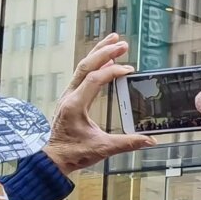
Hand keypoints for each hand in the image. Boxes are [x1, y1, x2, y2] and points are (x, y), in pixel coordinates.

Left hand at [42, 34, 155, 173]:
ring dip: (99, 53)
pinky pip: (82, 74)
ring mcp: (68, 95)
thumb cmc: (72, 154)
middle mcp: (69, 96)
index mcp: (74, 105)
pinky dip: (95, 64)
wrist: (51, 160)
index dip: (113, 71)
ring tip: (114, 40)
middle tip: (123, 43)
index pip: (94, 79)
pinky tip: (105, 60)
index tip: (129, 69)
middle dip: (105, 52)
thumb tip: (149, 140)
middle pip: (86, 66)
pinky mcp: (71, 98)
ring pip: (82, 66)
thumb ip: (127, 143)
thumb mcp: (102, 149)